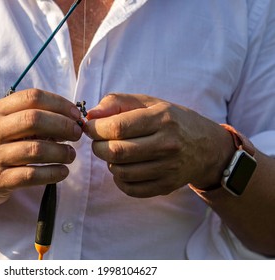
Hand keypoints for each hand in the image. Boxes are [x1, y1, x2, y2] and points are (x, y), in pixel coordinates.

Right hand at [0, 89, 82, 208]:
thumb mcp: (7, 124)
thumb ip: (34, 118)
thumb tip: (72, 119)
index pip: (32, 97)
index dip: (59, 103)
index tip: (75, 114)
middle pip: (34, 120)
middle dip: (63, 125)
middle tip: (77, 134)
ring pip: (35, 149)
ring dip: (61, 152)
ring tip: (71, 154)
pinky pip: (31, 175)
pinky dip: (53, 173)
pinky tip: (63, 171)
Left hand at [85, 93, 233, 197]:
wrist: (206, 147)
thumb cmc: (172, 120)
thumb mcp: (148, 103)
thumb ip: (117, 103)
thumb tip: (90, 115)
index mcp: (162, 119)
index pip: (117, 127)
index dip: (95, 128)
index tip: (91, 127)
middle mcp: (167, 144)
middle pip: (116, 152)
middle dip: (98, 146)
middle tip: (100, 141)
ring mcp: (168, 168)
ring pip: (120, 172)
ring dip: (109, 162)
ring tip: (115, 152)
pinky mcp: (166, 186)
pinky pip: (130, 188)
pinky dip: (119, 179)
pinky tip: (124, 167)